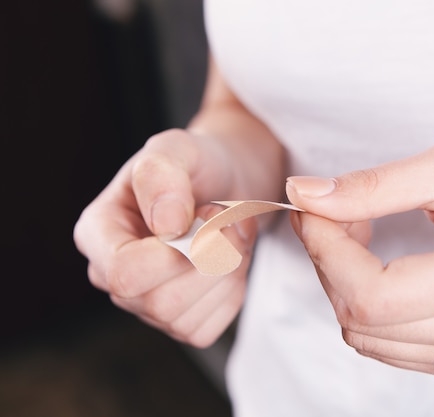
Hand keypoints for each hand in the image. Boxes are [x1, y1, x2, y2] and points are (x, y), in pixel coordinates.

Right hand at [73, 129, 255, 346]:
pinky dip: (229, 293)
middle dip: (208, 262)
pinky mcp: (180, 320)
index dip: (174, 254)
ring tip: (227, 236)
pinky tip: (227, 262)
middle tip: (223, 220)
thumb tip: (166, 225)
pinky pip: (207, 328)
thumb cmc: (196, 165)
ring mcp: (145, 304)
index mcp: (98, 233)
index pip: (124, 273)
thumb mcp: (176, 148)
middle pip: (157, 303)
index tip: (204, 215)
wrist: (229, 182)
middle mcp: (113, 276)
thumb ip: (163, 176)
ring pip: (183, 320)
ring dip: (224, 274)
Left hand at [286, 142, 433, 379]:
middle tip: (337, 212)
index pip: (375, 295)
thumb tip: (305, 196)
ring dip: (342, 282)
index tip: (314, 211)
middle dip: (328, 261)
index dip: (327, 252)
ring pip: (362, 336)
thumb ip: (375, 185)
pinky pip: (380, 345)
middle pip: (360, 318)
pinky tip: (380, 268)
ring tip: (364, 235)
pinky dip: (363, 304)